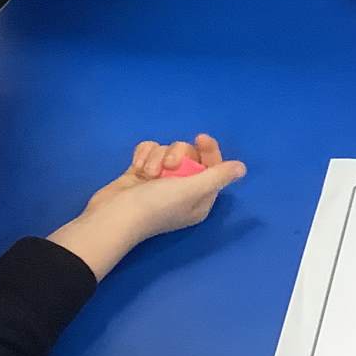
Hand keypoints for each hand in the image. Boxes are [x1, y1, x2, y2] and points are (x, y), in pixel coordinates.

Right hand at [48, 134, 245, 280]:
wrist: (113, 216)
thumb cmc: (157, 205)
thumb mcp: (193, 189)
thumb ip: (218, 176)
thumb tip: (242, 168)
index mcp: (200, 198)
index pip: (212, 166)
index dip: (209, 151)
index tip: (200, 138)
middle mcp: (182, 190)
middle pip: (188, 155)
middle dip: (176, 155)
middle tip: (168, 167)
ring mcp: (159, 181)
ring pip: (166, 150)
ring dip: (156, 157)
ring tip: (147, 174)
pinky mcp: (140, 173)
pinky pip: (148, 151)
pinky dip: (142, 155)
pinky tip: (136, 168)